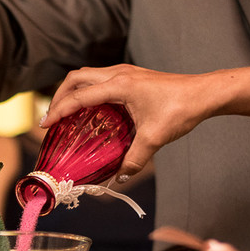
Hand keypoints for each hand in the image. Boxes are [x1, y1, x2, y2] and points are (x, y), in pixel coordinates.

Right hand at [42, 65, 213, 179]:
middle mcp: (119, 74)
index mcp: (120, 85)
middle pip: (76, 78)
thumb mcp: (155, 138)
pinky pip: (100, 79)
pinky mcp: (132, 77)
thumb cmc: (181, 109)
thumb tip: (118, 177)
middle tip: (51, 118)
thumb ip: (134, 159)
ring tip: (65, 113)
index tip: (45, 126)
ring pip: (88, 75)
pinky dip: (88, 91)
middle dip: (59, 96)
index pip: (80, 96)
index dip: (59, 111)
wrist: (204, 93)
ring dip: (73, 91)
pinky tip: (91, 110)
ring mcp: (126, 72)